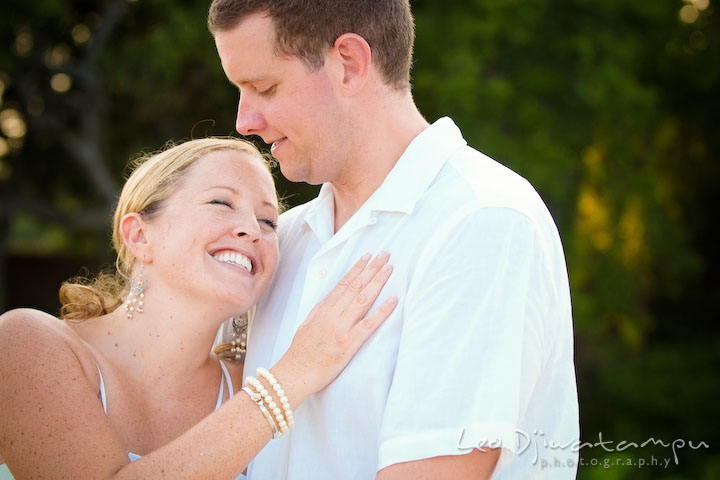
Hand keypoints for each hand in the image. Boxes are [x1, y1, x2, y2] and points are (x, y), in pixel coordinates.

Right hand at [271, 252, 396, 404]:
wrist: (293, 374)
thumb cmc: (300, 353)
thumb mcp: (307, 325)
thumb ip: (320, 310)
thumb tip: (331, 297)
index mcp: (323, 310)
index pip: (343, 284)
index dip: (357, 268)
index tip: (368, 256)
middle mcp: (333, 316)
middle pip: (355, 287)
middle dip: (371, 269)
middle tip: (385, 254)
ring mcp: (341, 329)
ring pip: (362, 300)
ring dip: (377, 282)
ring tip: (390, 268)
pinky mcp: (348, 345)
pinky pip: (368, 325)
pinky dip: (382, 311)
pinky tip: (393, 300)